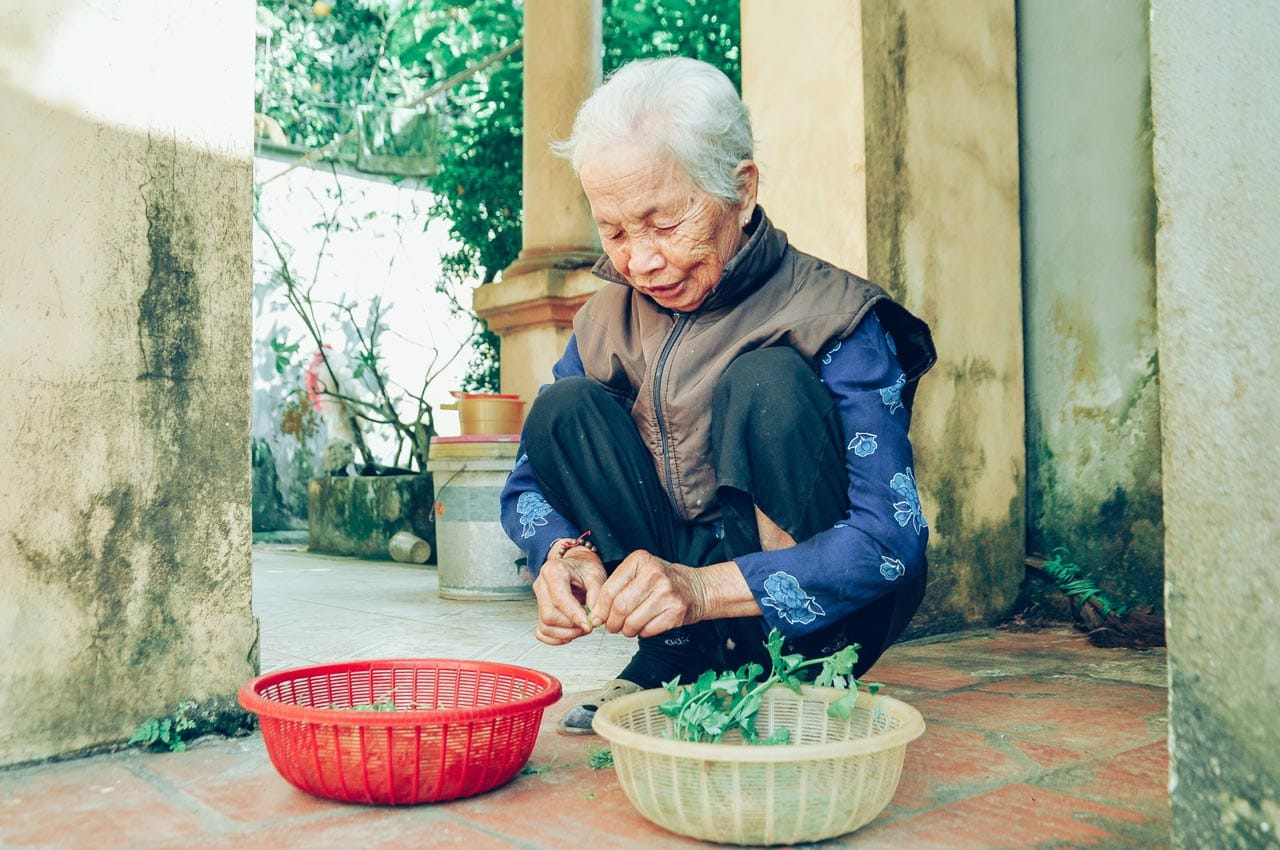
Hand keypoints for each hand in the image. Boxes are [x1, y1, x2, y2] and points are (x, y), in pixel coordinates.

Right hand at [532, 545, 606, 645]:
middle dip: (571, 626)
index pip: (559, 599)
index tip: (588, 625)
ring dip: (566, 633)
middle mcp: (541, 584)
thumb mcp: (596, 575)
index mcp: (553, 571)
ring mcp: (538, 598)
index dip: (574, 616)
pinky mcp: (540, 610)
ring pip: (545, 626)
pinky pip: (542, 631)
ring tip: (582, 628)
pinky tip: (570, 633)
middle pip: (549, 615)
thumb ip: (597, 596)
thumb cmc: (585, 567)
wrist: (577, 564)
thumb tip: (594, 619)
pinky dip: (556, 637)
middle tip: (588, 625)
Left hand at [590, 550, 707, 638]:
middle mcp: (654, 573)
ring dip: (626, 630)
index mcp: (640, 560)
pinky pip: (647, 631)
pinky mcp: (675, 612)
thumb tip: (596, 613)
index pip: (609, 589)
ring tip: (629, 626)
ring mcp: (666, 592)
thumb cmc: (665, 581)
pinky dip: (641, 633)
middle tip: (612, 626)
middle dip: (611, 622)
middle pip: (620, 607)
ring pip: (632, 622)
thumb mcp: (640, 572)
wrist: (698, 588)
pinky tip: (645, 625)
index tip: (597, 617)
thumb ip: (617, 588)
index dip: (600, 608)